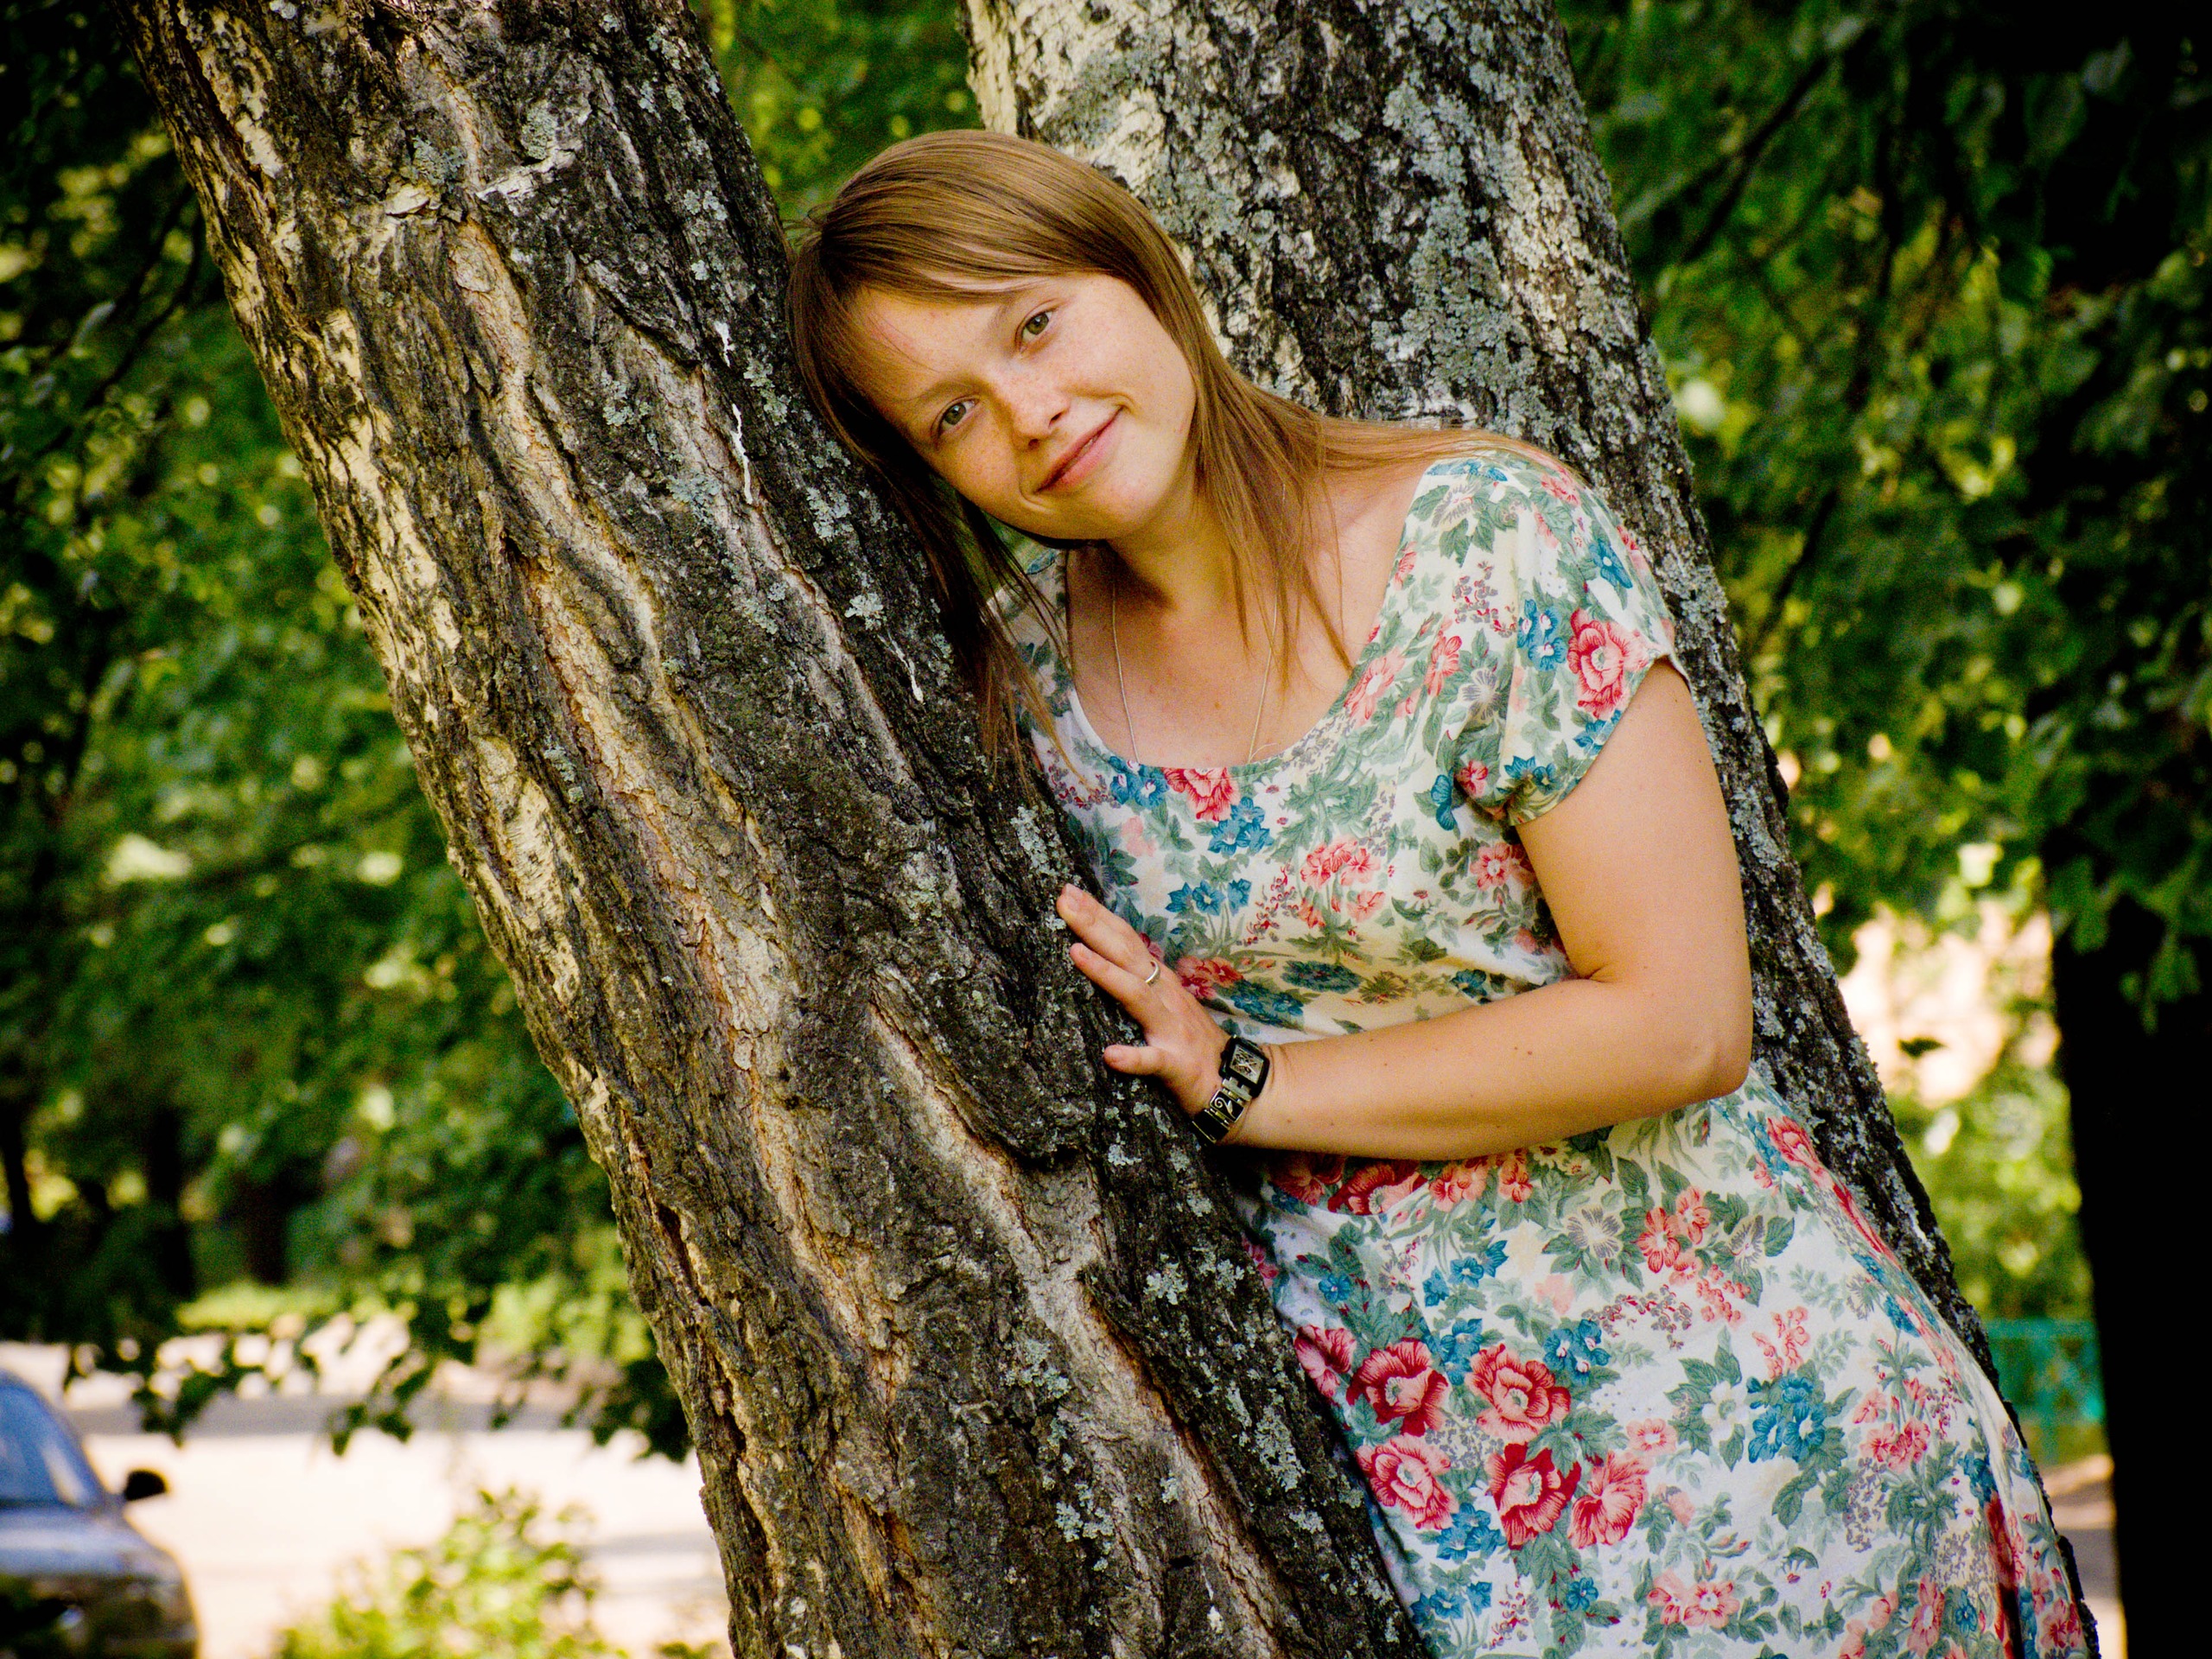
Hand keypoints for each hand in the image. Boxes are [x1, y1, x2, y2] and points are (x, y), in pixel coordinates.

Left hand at [1056, 883, 1229, 1117]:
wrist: (1232, 1080)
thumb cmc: (1189, 1041)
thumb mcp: (1164, 1003)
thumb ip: (1138, 980)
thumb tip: (1101, 953)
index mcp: (1159, 982)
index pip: (1126, 941)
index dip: (1100, 916)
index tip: (1070, 892)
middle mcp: (1164, 996)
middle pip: (1126, 955)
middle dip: (1094, 927)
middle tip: (1065, 901)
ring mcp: (1171, 1029)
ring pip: (1136, 997)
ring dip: (1106, 974)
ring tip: (1076, 953)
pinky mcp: (1175, 1064)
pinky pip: (1153, 1060)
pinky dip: (1132, 1058)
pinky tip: (1111, 1054)